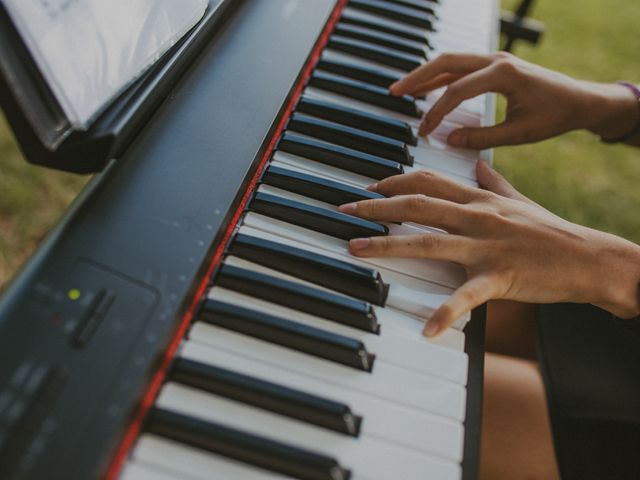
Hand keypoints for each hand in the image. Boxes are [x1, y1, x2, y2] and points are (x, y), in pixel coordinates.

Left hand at [338, 163, 639, 336]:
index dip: (396, 182)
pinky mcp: (500, 277)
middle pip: (418, 205)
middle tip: (346, 211)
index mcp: (480, 200)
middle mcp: (478, 217)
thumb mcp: (518, 199)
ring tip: (355, 249)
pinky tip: (426, 329)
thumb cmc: (550, 231)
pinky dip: (446, 312)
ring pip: (429, 242)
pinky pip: (468, 296)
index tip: (371, 187)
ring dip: (387, 246)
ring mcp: (487, 246)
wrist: (588, 257)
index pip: (429, 182)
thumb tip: (476, 164)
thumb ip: (493, 181)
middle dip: (377, 207)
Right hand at [390, 52, 638, 148]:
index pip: (456, 91)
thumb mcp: (519, 133)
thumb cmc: (556, 115)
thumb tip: (449, 140)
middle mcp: (496, 60)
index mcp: (503, 74)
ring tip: (402, 89)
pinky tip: (427, 88)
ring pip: (451, 62)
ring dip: (425, 74)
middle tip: (394, 92)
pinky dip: (440, 76)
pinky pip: (461, 67)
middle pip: (446, 62)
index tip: (423, 132)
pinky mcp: (495, 66)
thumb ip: (482, 138)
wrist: (581, 100)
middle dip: (417, 78)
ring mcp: (495, 59)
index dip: (436, 112)